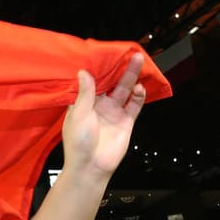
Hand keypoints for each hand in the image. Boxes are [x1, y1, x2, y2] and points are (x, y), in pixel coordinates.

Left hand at [61, 52, 146, 177]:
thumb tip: (83, 72)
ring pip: (125, 90)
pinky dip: (139, 96)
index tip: (106, 53)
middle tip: (129, 53)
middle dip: (120, 68)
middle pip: (112, 82)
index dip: (100, 68)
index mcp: (84, 102)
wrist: (91, 166)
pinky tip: (140, 87)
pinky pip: (134, 105)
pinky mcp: (126, 121)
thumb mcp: (79, 114)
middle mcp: (100, 105)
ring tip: (138, 61)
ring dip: (131, 76)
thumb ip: (85, 93)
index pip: (93, 81)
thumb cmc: (79, 142)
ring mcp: (114, 112)